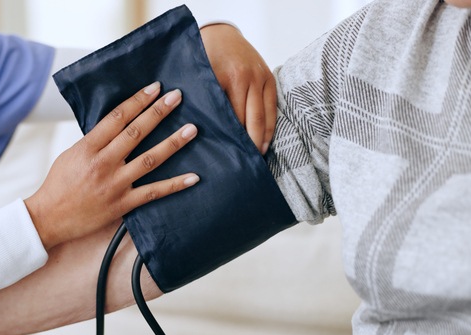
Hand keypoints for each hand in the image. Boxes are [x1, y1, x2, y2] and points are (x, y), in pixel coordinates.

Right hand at [25, 82, 199, 249]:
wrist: (48, 218)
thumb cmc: (58, 185)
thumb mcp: (72, 154)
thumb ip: (94, 141)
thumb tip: (118, 125)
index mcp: (88, 147)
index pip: (117, 118)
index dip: (138, 101)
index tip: (154, 88)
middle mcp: (103, 163)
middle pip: (136, 132)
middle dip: (158, 112)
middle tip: (177, 97)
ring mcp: (115, 184)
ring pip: (150, 159)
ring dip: (173, 143)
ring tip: (191, 129)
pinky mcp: (122, 204)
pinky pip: (153, 192)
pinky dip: (175, 184)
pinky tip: (194, 177)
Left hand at [200, 23, 275, 153]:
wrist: (221, 33)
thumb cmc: (203, 58)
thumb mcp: (198, 77)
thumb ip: (203, 102)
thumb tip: (201, 133)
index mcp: (230, 79)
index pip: (234, 118)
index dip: (233, 140)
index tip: (230, 159)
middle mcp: (249, 78)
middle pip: (253, 121)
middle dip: (251, 145)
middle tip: (246, 165)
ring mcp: (262, 78)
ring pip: (266, 116)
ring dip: (263, 139)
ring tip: (258, 158)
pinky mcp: (270, 78)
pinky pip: (273, 107)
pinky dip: (270, 126)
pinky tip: (265, 142)